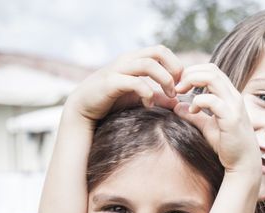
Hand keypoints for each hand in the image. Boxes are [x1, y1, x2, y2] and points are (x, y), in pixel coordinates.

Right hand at [65, 46, 183, 123]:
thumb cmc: (111, 101)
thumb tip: (176, 101)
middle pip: (158, 51)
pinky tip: (149, 105)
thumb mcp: (139, 98)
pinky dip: (147, 93)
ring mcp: (118, 70)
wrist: (83, 108)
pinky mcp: (111, 83)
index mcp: (135, 60)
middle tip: (177, 88)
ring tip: (170, 96)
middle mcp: (127, 60)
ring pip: (148, 64)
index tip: (180, 85)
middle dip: (174, 68)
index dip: (176, 65)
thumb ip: (157, 97)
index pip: (161, 50)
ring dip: (165, 80)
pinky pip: (134, 82)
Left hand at [173, 64, 260, 175]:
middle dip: (189, 74)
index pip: (211, 71)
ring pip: (212, 78)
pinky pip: (212, 100)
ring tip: (179, 93)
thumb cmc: (227, 147)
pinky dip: (198, 101)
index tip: (179, 86)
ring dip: (191, 81)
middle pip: (211, 70)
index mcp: (229, 96)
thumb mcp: (207, 127)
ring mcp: (234, 106)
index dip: (193, 73)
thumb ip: (194, 116)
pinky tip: (192, 112)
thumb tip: (177, 107)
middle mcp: (233, 97)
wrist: (243, 164)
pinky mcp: (231, 118)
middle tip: (175, 87)